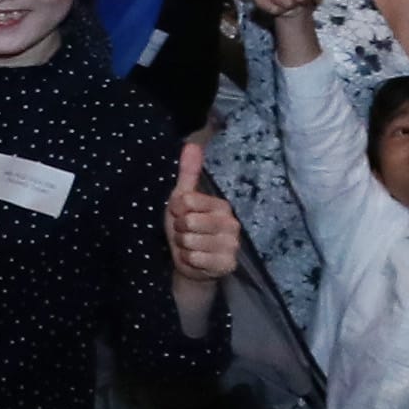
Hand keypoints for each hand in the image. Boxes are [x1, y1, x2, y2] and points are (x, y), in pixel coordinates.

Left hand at [163, 137, 243, 285]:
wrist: (192, 262)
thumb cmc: (187, 227)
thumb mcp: (182, 198)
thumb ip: (188, 172)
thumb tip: (191, 144)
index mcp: (222, 206)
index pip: (186, 201)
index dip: (176, 209)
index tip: (181, 214)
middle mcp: (232, 224)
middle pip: (187, 221)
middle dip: (179, 229)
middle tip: (186, 233)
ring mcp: (232, 245)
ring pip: (189, 240)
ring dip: (182, 245)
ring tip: (190, 246)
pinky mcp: (227, 264)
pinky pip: (195, 258)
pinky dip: (188, 260)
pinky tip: (195, 259)